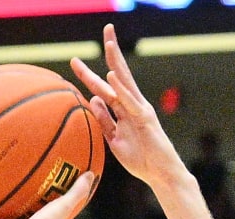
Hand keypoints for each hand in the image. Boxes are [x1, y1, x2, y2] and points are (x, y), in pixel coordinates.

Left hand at [71, 25, 186, 189]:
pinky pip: (130, 101)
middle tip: (107, 29)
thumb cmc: (139, 158)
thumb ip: (104, 120)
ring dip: (117, 62)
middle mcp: (132, 105)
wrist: (160, 174)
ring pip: (125, 82)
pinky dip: (121, 88)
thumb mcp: (113, 139)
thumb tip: (92, 99)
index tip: (74, 61)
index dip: (89, 74)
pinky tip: (112, 75)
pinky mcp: (145, 118)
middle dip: (112, 52)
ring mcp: (140, 109)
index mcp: (124, 110)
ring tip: (110, 43)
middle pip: (118, 74)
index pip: (104, 87)